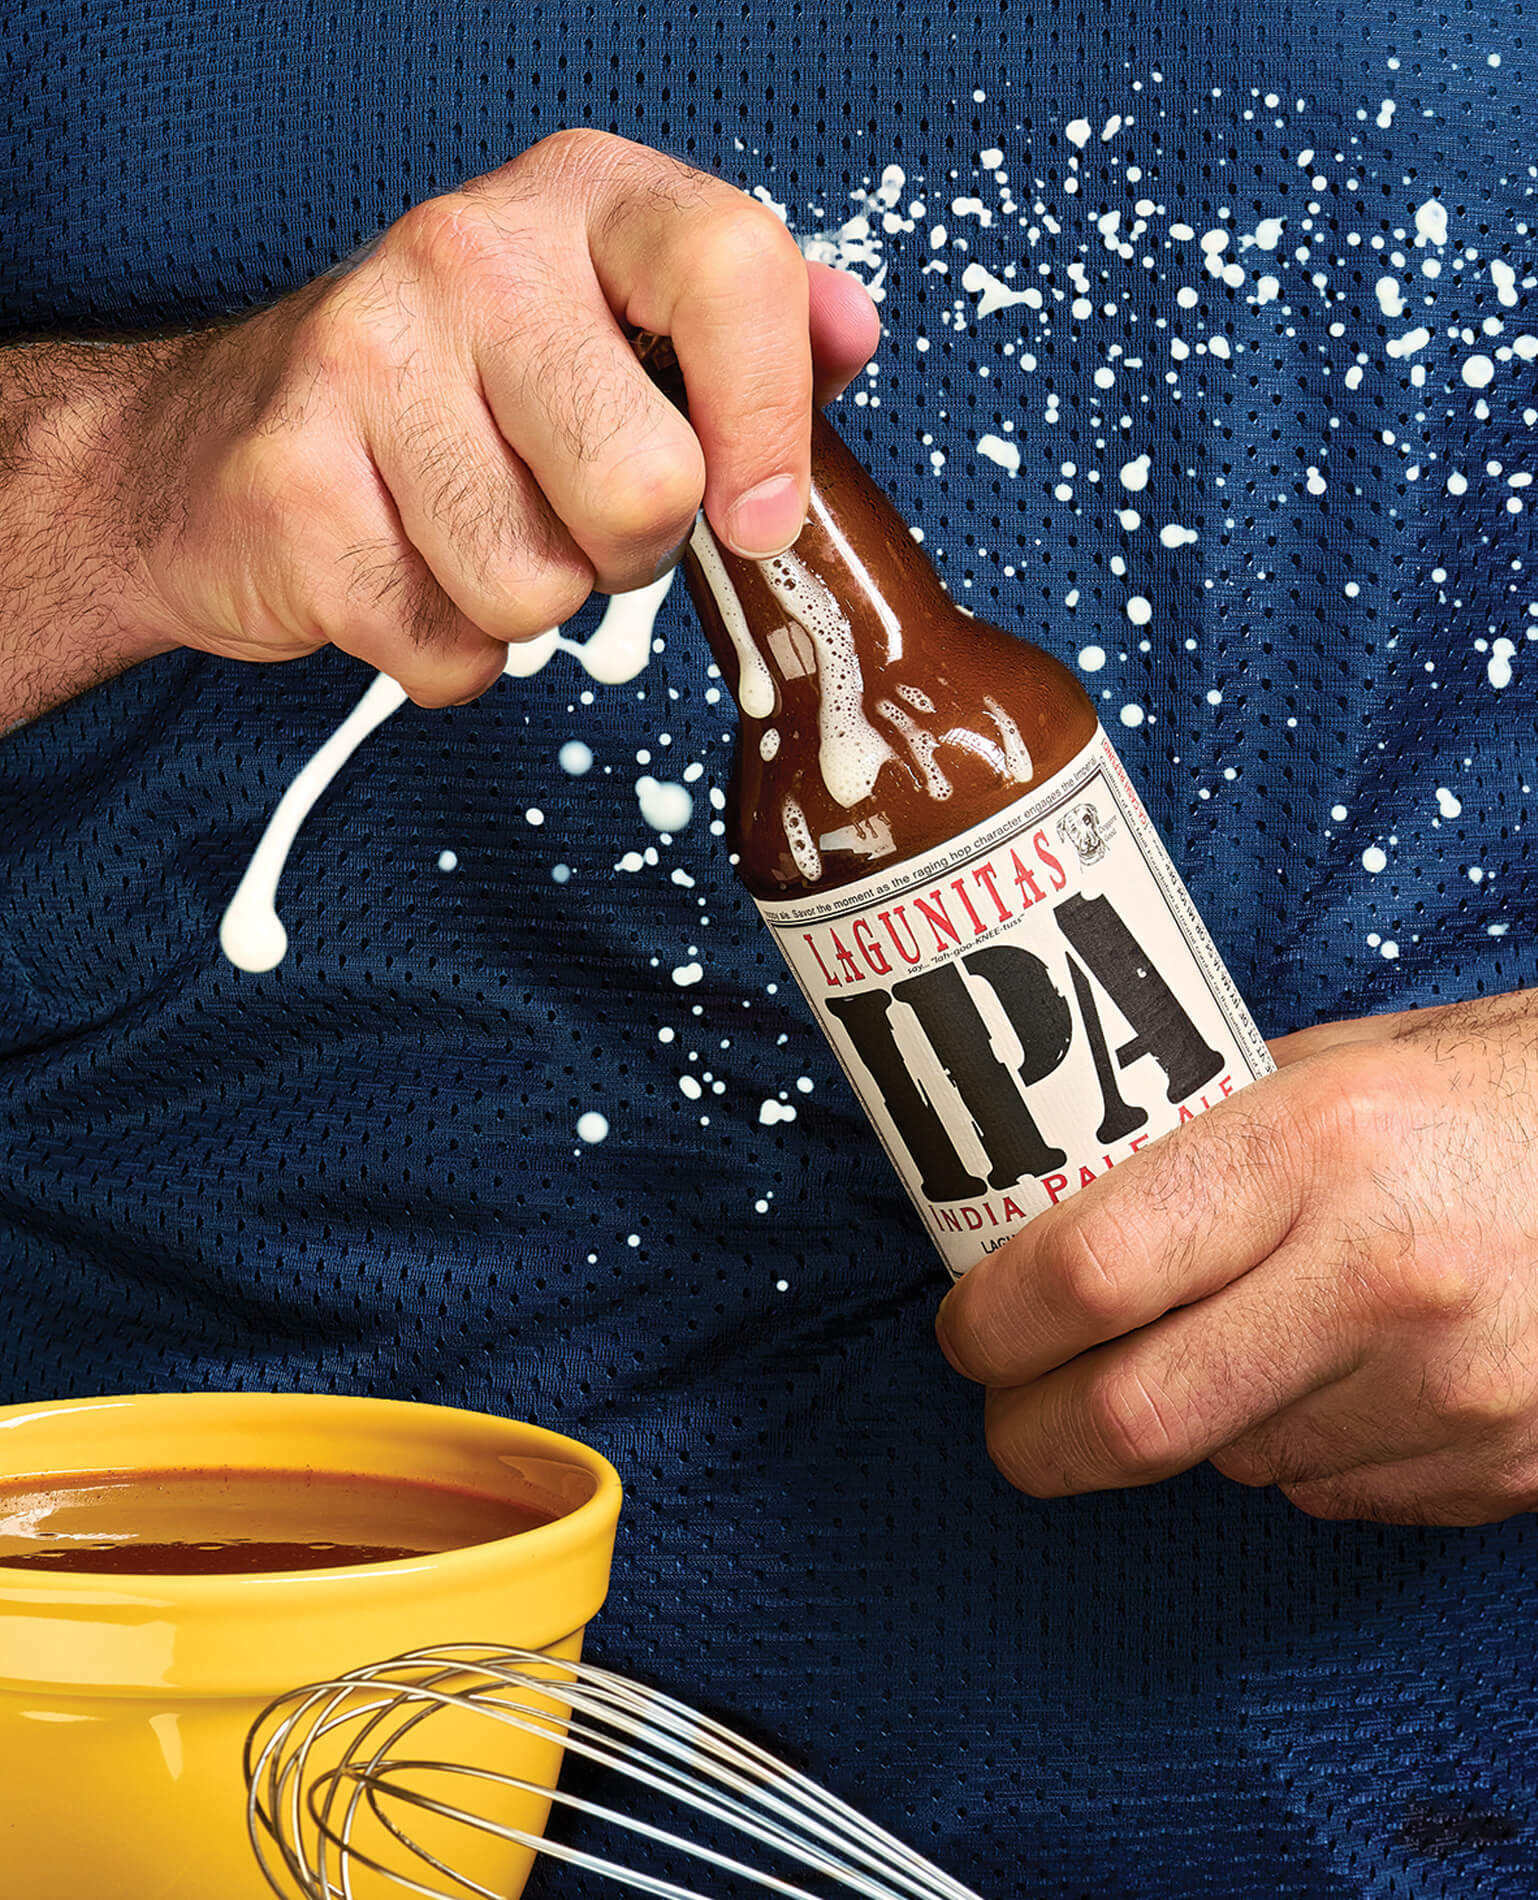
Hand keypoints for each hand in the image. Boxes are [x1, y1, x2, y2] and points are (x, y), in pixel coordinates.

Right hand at [2, 130, 877, 721]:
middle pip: (643, 483)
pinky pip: (447, 652)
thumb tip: (850, 329)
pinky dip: (444, 654)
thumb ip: (746, 337)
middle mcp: (467, 253)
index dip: (771, 422)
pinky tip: (404, 572)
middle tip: (571, 514)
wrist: (219, 442)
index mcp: (580, 201)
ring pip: (539, 592)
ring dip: (525, 607)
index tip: (760, 517)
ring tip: (469, 533)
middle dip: (629, 549)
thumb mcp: (612, 328)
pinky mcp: (293, 485)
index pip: (731, 270)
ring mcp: (363, 360)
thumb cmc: (456, 397)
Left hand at [935, 990, 1537, 1525]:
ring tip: (1224, 1345)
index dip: (991, 1323)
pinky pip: (1325, 1495)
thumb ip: (1197, 1142)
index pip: (1087, 1274)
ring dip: (1186, 1427)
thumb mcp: (1333, 1067)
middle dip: (1036, 1439)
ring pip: (1227, 1463)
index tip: (966, 1332)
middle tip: (1011, 1419)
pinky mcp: (1496, 1469)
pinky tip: (1332, 1376)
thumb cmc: (1492, 1092)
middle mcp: (1380, 1276)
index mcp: (1317, 1147)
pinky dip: (1290, 1453)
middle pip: (1131, 1417)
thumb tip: (1056, 1208)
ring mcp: (1448, 1391)